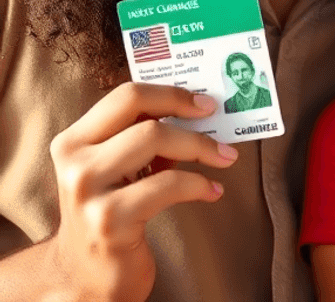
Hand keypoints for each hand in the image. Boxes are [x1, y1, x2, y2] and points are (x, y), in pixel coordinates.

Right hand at [46, 83, 236, 301]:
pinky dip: (199, 184)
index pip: (126, 96)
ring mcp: (88, 193)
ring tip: (226, 157)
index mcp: (73, 141)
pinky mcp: (109, 221)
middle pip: (144, 117)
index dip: (170, 94)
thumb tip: (198, 110)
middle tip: (218, 119)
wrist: (85, 275)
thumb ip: (143, 137)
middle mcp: (74, 163)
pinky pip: (168, 185)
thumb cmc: (112, 211)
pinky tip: (213, 190)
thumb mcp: (119, 168)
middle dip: (188, 114)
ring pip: (156, 141)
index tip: (203, 102)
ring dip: (201, 147)